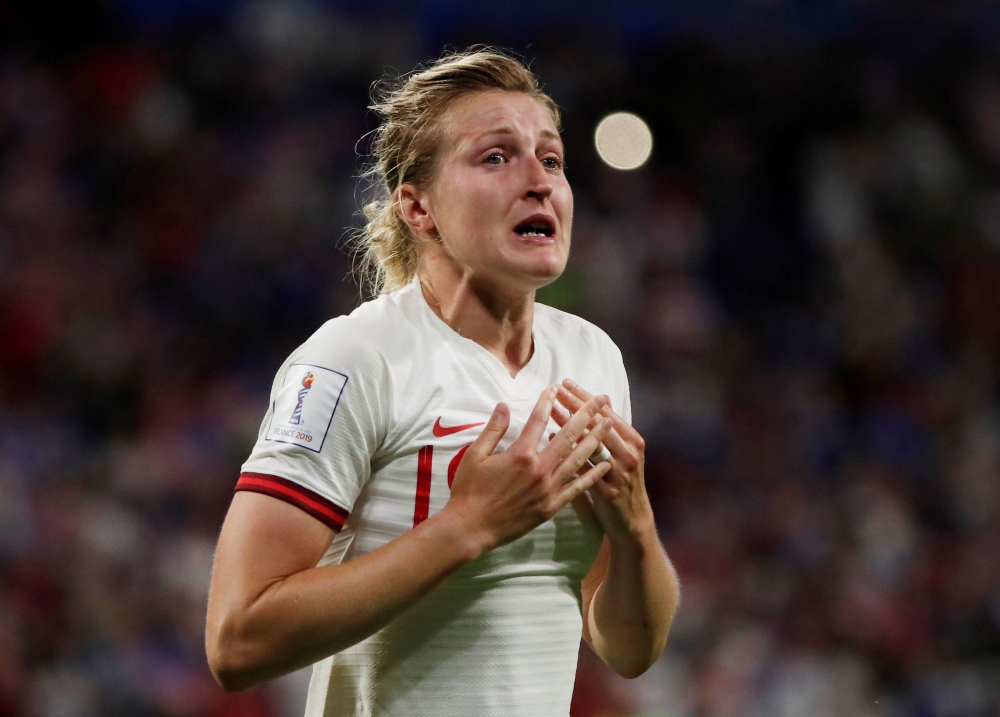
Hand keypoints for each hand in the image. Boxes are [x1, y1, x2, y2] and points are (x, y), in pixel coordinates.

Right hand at [445, 385, 613, 552]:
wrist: (471, 527)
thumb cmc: (469, 490)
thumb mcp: (475, 455)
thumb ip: (493, 429)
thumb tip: (504, 405)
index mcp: (520, 453)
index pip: (538, 419)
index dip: (548, 401)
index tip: (556, 388)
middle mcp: (539, 468)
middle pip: (568, 435)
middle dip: (587, 414)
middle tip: (601, 399)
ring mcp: (548, 488)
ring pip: (578, 459)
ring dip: (596, 439)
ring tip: (609, 424)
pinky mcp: (551, 506)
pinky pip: (577, 488)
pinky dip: (593, 476)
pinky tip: (605, 465)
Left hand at [553, 380, 653, 542]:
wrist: (632, 522)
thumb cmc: (622, 484)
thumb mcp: (623, 455)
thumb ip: (609, 432)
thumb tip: (597, 403)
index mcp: (633, 442)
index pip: (608, 412)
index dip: (586, 397)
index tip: (567, 383)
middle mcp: (629, 454)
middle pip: (600, 423)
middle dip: (578, 405)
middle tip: (557, 389)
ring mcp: (619, 474)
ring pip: (592, 445)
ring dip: (571, 426)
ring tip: (552, 410)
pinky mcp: (608, 493)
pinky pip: (585, 471)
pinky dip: (569, 456)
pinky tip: (552, 443)